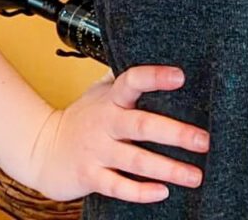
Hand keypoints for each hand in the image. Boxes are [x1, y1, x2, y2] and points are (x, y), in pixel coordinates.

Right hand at [26, 65, 209, 202]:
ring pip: (136, 160)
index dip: (155, 77)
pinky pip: (118, 186)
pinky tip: (163, 192)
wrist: (42, 148)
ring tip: (195, 175)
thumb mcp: (101, 91)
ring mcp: (97, 151)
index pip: (133, 80)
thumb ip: (127, 79)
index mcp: (112, 98)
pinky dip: (141, 191)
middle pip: (143, 125)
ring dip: (168, 169)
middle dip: (176, 134)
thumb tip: (162, 56)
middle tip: (204, 141)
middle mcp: (106, 122)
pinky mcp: (90, 176)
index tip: (181, 77)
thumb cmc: (84, 117)